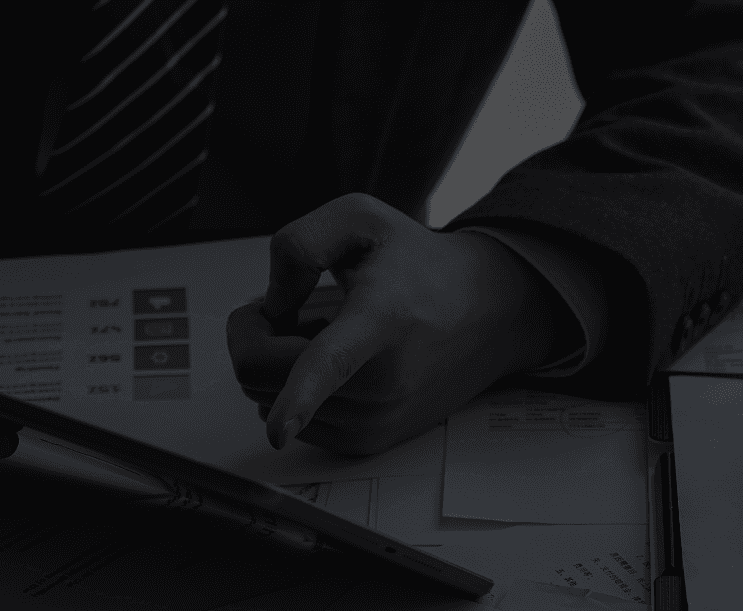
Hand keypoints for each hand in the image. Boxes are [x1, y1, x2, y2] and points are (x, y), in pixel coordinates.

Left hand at [226, 193, 568, 453]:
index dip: (299, 397)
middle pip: (261, 375)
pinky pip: (295, 422)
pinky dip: (298, 393)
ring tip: (328, 334)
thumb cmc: (419, 264)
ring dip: (279, 365)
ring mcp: (377, 419)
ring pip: (268, 402)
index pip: (331, 363)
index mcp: (381, 318)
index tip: (281, 429)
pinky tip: (339, 364)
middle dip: (254, 335)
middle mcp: (383, 380)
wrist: (488, 311)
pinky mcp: (370, 442)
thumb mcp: (361, 218)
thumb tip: (271, 307)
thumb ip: (299, 246)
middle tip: (291, 308)